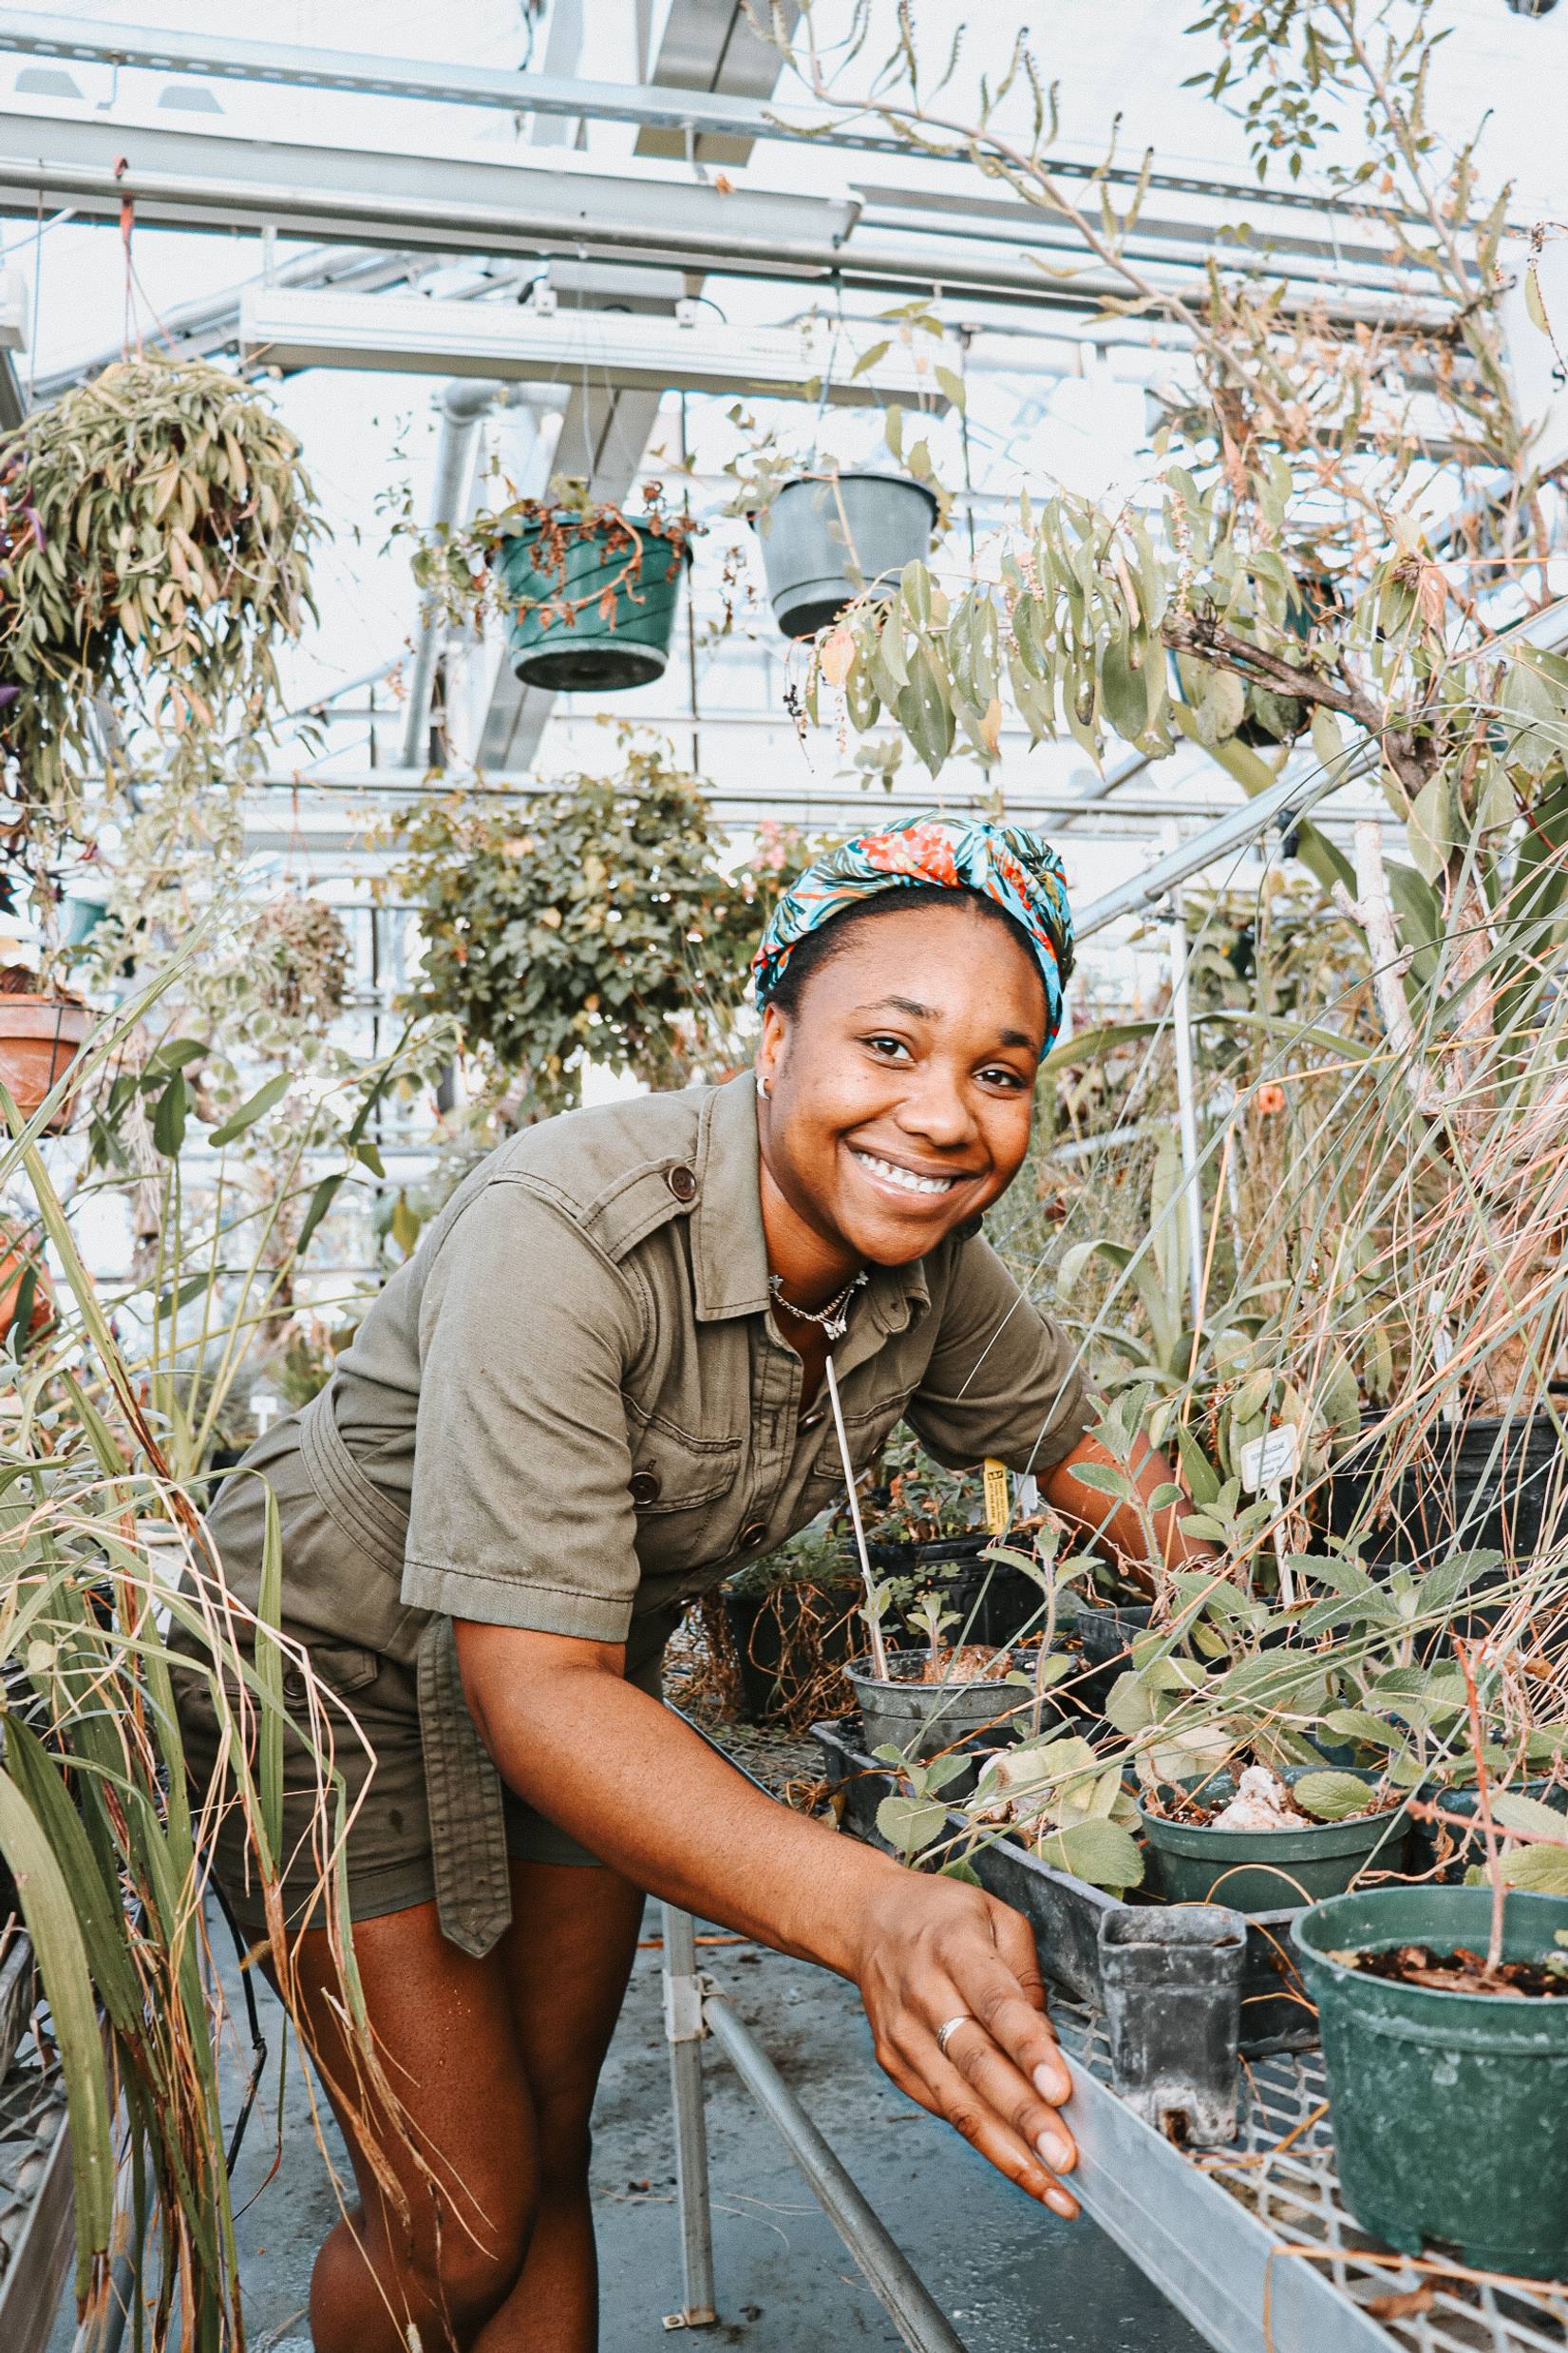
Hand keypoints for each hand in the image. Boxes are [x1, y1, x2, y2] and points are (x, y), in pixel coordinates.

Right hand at [849, 1872, 1079, 2216]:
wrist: (867, 1922)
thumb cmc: (941, 1919)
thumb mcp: (997, 1919)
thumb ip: (1027, 1976)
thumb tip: (1051, 2045)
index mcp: (954, 1947)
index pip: (996, 2004)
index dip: (1029, 2049)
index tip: (1061, 2090)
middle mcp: (923, 1994)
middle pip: (977, 2065)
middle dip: (1024, 2118)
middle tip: (1065, 2157)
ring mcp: (903, 2035)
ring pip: (958, 2103)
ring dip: (1007, 2151)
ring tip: (1052, 2188)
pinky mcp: (894, 2064)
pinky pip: (943, 2110)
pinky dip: (984, 2142)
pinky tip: (1020, 2166)